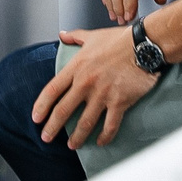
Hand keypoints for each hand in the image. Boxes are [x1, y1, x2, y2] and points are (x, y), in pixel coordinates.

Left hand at [32, 25, 162, 148]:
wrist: (145, 46)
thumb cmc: (120, 40)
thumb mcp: (93, 36)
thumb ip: (76, 37)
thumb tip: (63, 35)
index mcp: (77, 67)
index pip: (52, 90)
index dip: (42, 106)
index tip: (36, 118)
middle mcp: (86, 83)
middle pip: (63, 110)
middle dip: (52, 127)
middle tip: (46, 138)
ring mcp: (102, 94)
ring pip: (85, 122)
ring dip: (77, 137)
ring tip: (72, 145)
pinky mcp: (119, 102)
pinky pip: (110, 125)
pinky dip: (104, 136)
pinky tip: (100, 142)